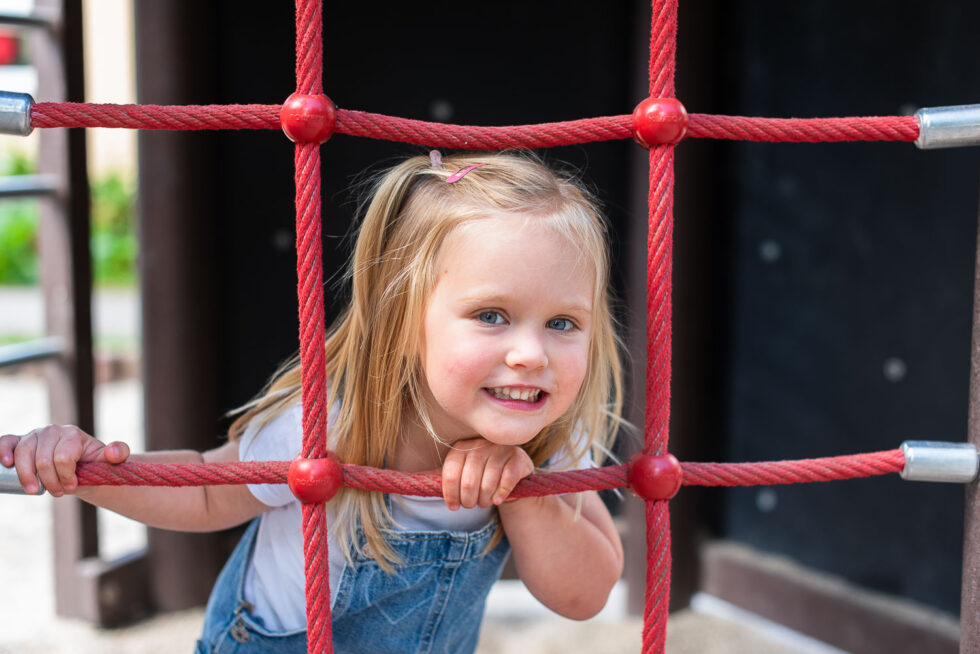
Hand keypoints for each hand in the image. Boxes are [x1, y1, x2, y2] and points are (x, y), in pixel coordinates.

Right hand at [0, 425, 129, 495]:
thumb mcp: (108, 461)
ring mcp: (34, 435)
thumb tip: (114, 452)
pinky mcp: (20, 442)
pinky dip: (3, 451)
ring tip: (35, 491)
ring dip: (27, 476)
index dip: (66, 477)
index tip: (72, 486)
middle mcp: (51, 431)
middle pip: (42, 459)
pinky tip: (6, 463)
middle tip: (58, 493)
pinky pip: (7, 441)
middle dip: (49, 481)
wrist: (77, 467)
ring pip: (23, 453)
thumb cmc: (91, 465)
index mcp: (72, 434)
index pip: (63, 457)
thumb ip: (118, 454)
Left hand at [441, 437, 532, 510]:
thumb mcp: (461, 473)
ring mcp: (500, 449)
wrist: (513, 473)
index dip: (450, 495)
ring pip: (487, 483)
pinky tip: (497, 500)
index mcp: (462, 447)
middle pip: (468, 482)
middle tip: (471, 505)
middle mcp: (480, 444)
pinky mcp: (517, 457)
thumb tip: (412, 481)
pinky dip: (500, 494)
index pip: (450, 473)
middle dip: (469, 501)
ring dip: (484, 500)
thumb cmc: (482, 475)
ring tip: (484, 503)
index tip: (453, 506)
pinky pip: (506, 480)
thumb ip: (444, 477)